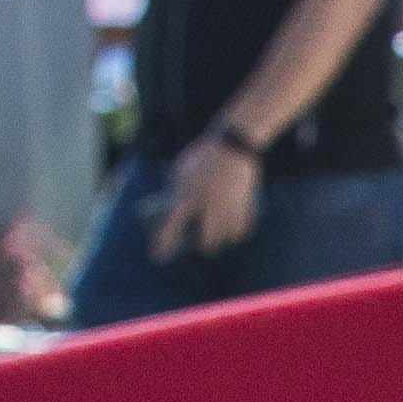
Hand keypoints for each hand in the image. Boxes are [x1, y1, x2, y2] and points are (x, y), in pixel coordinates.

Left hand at [150, 130, 258, 259]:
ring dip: (219, 240)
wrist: (232, 144)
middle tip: (199, 244)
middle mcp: (207, 205)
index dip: (163, 243)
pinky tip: (232, 233)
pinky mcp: (244, 205)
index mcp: (187, 194)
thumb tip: (172, 212)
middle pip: (205, 241)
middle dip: (201, 245)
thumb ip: (176, 190)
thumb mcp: (181, 170)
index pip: (172, 225)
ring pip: (225, 238)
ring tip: (216, 239)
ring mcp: (228, 207)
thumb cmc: (203, 155)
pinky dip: (236, 232)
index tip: (158, 257)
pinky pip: (241, 229)